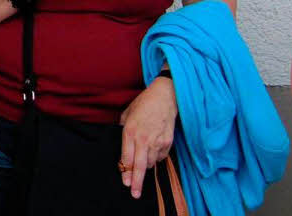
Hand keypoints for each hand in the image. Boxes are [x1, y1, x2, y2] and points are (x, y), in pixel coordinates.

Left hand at [118, 77, 177, 198]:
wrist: (164, 97)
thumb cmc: (143, 104)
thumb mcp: (126, 114)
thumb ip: (123, 130)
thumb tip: (123, 145)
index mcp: (129, 131)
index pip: (126, 157)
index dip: (125, 171)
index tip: (125, 182)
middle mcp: (143, 138)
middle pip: (139, 166)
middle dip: (136, 181)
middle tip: (134, 193)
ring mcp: (157, 141)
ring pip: (150, 163)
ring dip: (145, 165)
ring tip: (144, 155)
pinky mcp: (168, 143)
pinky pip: (160, 157)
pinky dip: (156, 157)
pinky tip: (153, 147)